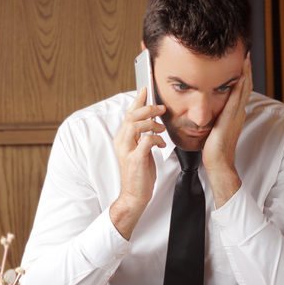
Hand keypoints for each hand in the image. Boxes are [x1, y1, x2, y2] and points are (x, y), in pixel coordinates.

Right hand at [109, 87, 165, 239]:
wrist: (134, 195)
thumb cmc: (140, 174)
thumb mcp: (141, 151)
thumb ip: (143, 136)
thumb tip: (153, 123)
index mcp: (122, 139)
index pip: (129, 114)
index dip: (137, 100)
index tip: (145, 89)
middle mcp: (121, 142)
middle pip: (132, 116)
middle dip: (148, 108)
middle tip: (161, 107)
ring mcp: (127, 151)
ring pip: (136, 125)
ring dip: (152, 122)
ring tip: (161, 128)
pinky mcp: (135, 160)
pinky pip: (146, 141)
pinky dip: (156, 139)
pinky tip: (161, 144)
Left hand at [203, 53, 252, 205]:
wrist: (218, 163)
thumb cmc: (214, 149)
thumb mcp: (216, 128)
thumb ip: (217, 118)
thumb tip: (213, 111)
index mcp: (235, 114)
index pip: (240, 90)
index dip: (242, 75)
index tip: (241, 61)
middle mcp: (238, 112)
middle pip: (245, 86)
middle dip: (246, 69)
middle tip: (246, 53)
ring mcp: (236, 115)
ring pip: (243, 90)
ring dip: (245, 73)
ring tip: (245, 58)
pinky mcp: (230, 119)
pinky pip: (236, 100)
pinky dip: (239, 87)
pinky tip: (240, 76)